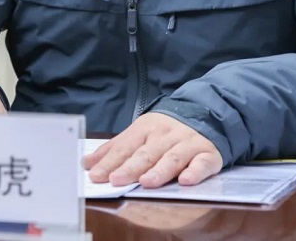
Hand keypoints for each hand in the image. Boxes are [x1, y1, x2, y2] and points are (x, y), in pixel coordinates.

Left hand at [83, 112, 221, 187]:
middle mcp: (166, 134)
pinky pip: (202, 162)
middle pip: (147, 152)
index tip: (95, 175)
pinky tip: (186, 180)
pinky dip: (195, 171)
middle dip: (130, 167)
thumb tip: (87, 163)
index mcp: (147, 127)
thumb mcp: (140, 133)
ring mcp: (188, 142)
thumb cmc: (167, 130)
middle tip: (116, 180)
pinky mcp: (208, 153)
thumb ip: (115, 148)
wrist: (207, 113)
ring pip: (172, 157)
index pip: (125, 146)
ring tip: (146, 182)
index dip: (110, 161)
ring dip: (159, 170)